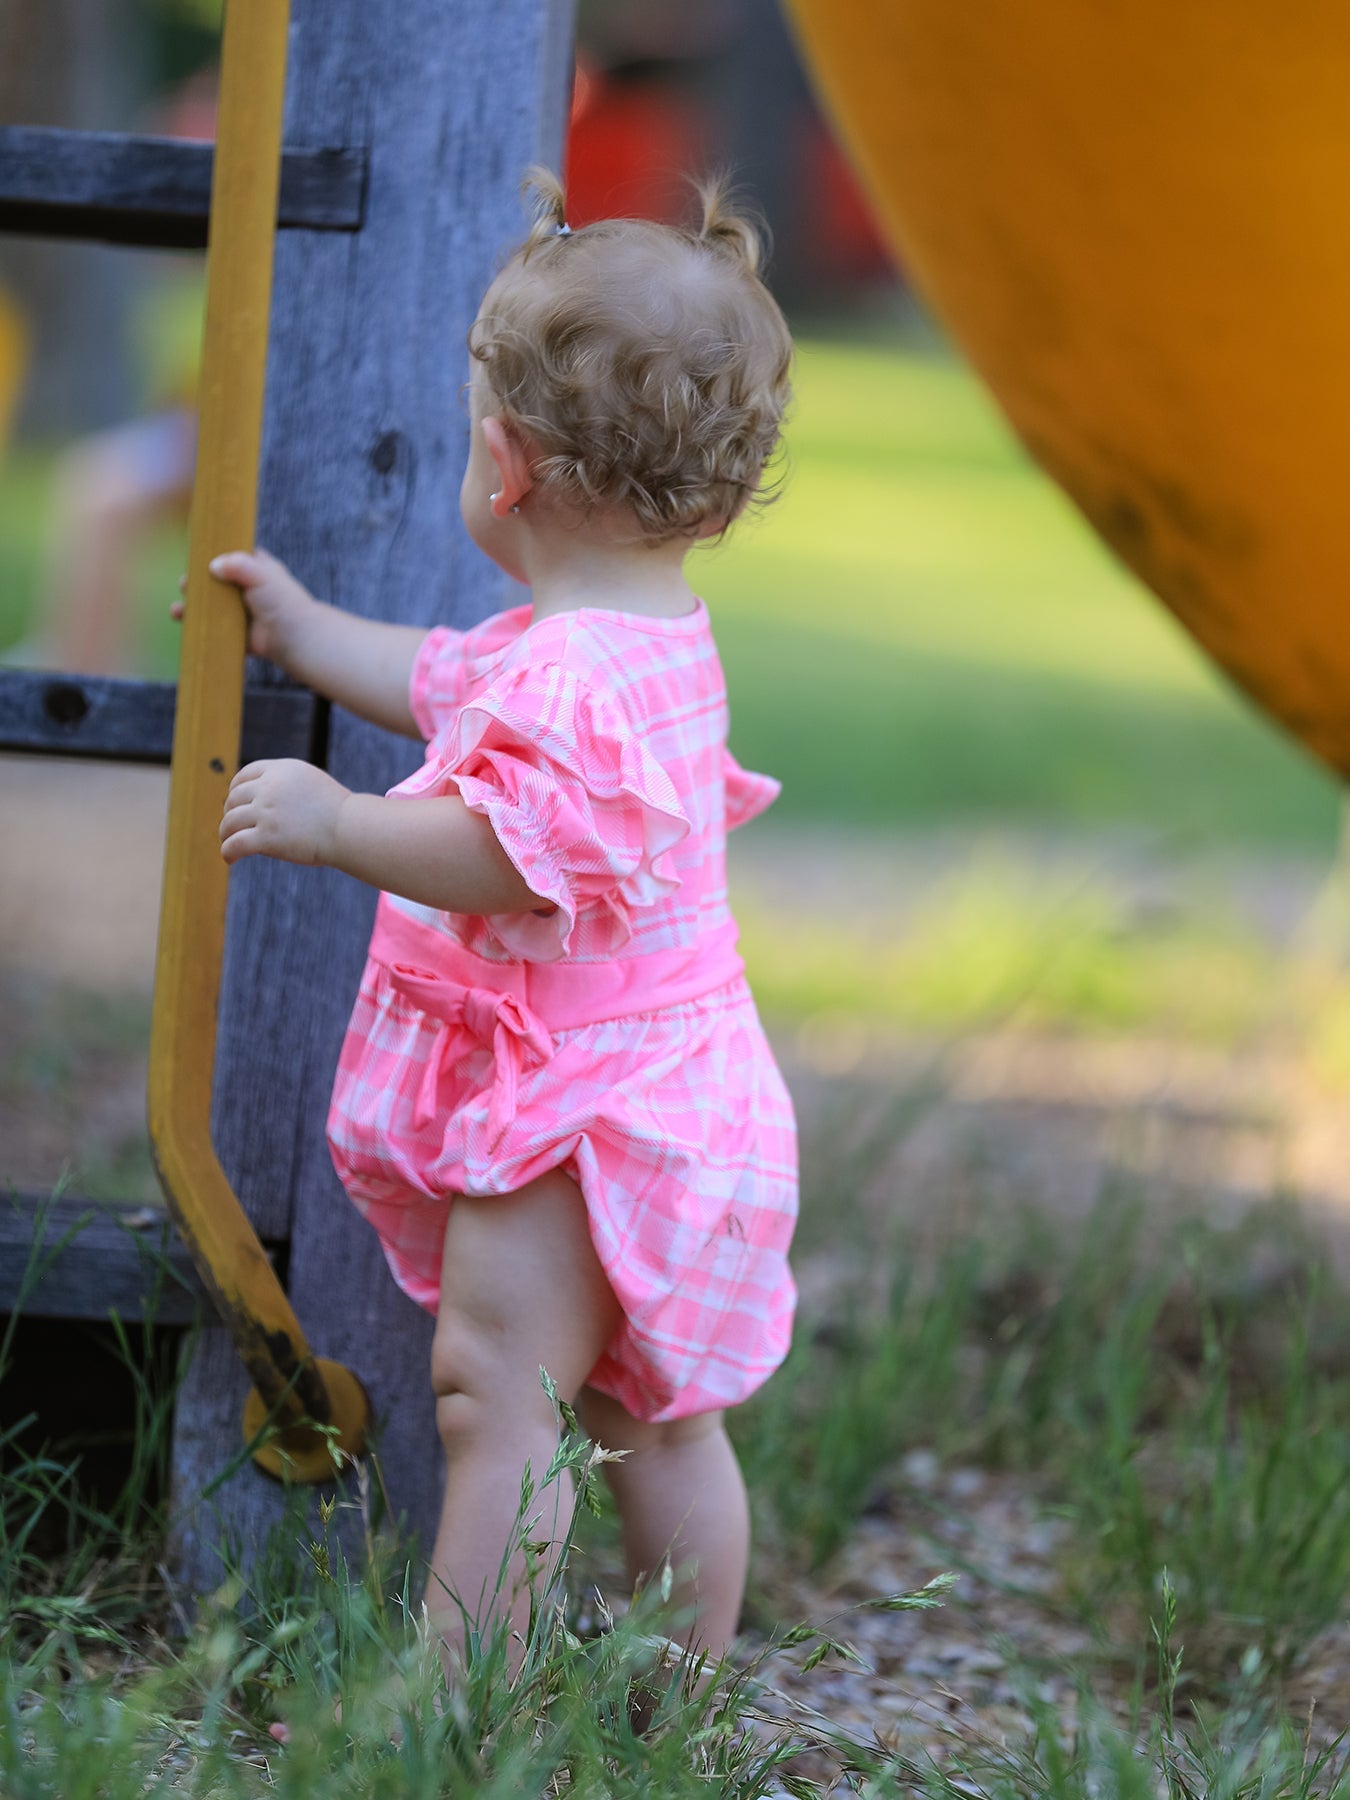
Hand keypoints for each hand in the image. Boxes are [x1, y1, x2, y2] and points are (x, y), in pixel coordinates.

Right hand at [172, 547, 317, 670]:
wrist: (293, 636)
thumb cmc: (281, 600)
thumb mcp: (260, 574)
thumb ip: (238, 565)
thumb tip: (213, 566)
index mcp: (257, 570)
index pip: (232, 557)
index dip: (213, 556)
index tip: (195, 556)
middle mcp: (248, 590)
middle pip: (216, 583)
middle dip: (196, 584)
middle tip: (185, 584)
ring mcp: (242, 613)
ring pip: (211, 608)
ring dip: (192, 608)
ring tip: (177, 610)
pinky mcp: (239, 634)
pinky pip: (215, 630)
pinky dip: (200, 629)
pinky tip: (186, 626)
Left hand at [220, 759, 350, 867]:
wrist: (349, 828)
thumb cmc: (336, 812)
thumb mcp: (310, 783)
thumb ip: (285, 784)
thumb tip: (262, 797)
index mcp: (281, 770)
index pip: (244, 775)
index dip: (235, 790)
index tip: (235, 803)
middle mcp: (270, 787)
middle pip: (234, 799)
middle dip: (230, 813)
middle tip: (233, 827)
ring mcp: (266, 811)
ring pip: (230, 822)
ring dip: (226, 834)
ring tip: (229, 843)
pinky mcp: (266, 837)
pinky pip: (235, 844)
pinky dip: (228, 852)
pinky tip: (230, 859)